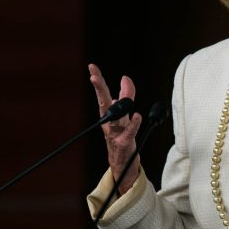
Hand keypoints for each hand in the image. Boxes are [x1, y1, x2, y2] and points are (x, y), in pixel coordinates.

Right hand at [88, 63, 142, 194]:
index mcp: (107, 113)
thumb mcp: (123, 114)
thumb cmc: (121, 135)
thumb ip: (125, 96)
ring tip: (116, 96)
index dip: (97, 79)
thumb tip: (125, 78)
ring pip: (115, 117)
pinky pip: (129, 132)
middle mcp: (109, 121)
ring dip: (116, 107)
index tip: (92, 66)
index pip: (102, 93)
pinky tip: (137, 115)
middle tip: (93, 76)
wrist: (121, 162)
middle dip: (99, 88)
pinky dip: (134, 124)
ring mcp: (115, 132)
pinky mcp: (124, 142)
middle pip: (103, 102)